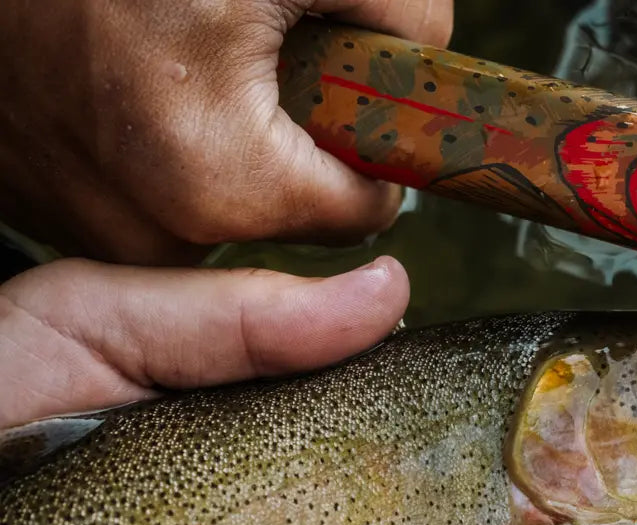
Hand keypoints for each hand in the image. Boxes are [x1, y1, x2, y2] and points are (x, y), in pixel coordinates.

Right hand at [0, 0, 452, 265]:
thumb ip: (400, 13)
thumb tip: (427, 65)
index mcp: (219, 183)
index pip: (364, 209)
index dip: (372, 144)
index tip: (350, 94)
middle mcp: (151, 234)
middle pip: (292, 213)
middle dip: (296, 140)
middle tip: (250, 58)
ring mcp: (94, 228)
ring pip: (224, 202)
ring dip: (227, 141)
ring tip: (176, 61)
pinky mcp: (53, 208)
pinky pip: (153, 195)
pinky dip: (163, 145)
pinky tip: (132, 80)